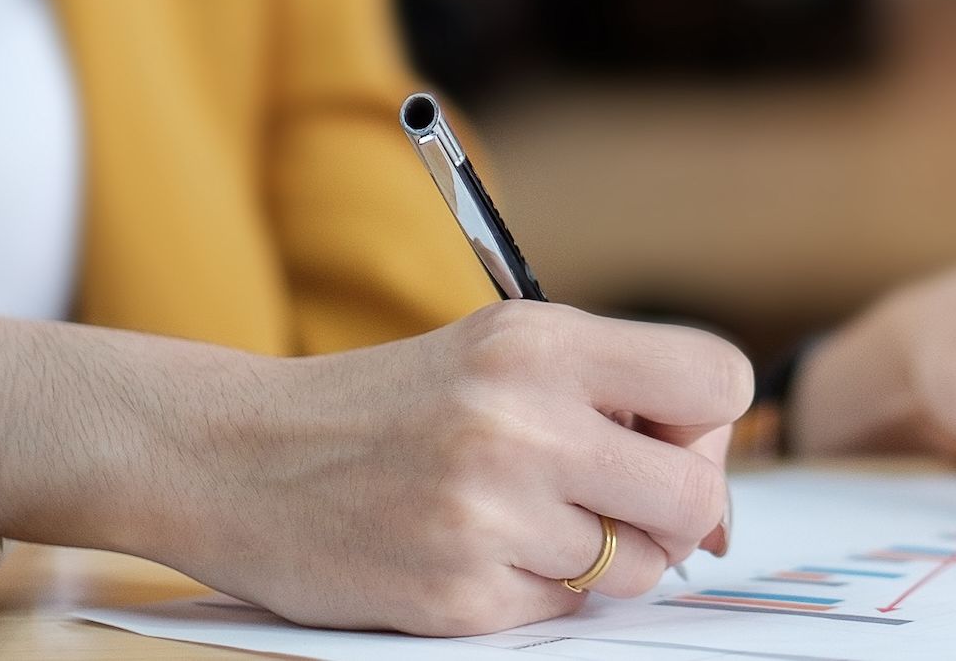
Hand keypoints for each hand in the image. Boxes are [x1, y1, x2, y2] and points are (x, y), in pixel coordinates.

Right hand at [169, 302, 749, 635]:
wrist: (237, 457)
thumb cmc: (389, 406)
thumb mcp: (498, 352)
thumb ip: (611, 392)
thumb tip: (718, 493)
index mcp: (541, 342)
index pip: (718, 381)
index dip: (708, 422)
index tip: (667, 437)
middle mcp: (521, 421)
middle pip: (697, 495)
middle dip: (677, 511)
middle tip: (621, 503)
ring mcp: (488, 513)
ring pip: (640, 568)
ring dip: (607, 561)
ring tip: (534, 524)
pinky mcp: (459, 595)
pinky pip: (564, 612)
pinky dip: (536, 592)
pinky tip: (479, 553)